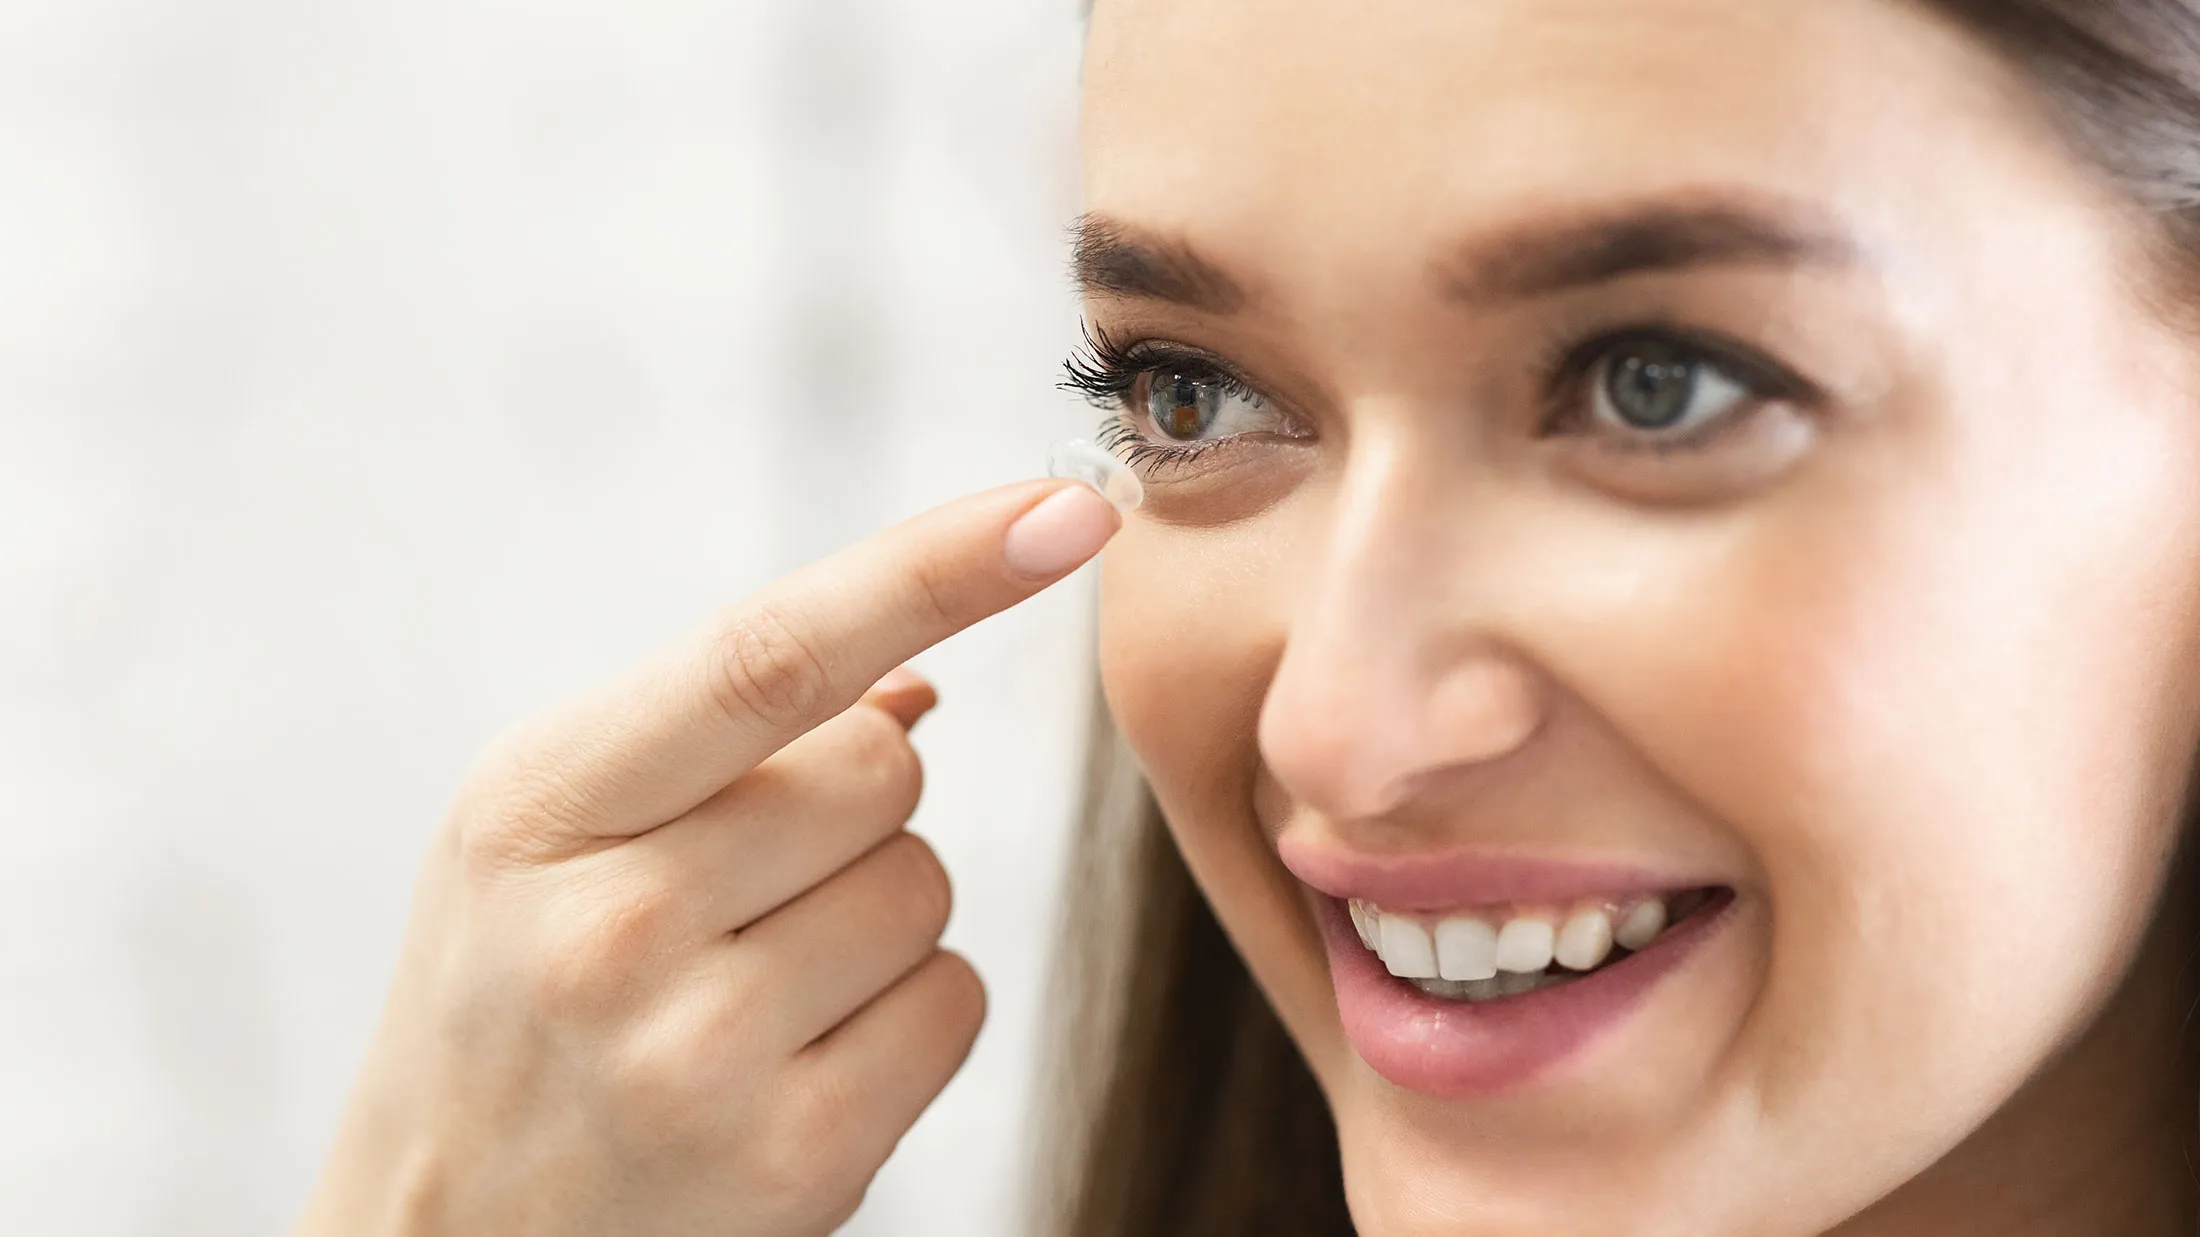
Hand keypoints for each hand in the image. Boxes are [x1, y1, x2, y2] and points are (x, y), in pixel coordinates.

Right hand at [294, 479, 1120, 1236]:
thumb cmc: (512, 1008)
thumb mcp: (548, 840)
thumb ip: (719, 738)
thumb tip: (921, 679)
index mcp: (539, 807)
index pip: (767, 657)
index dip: (930, 569)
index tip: (1066, 509)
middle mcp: (607, 929)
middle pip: (884, 772)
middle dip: (853, 807)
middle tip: (741, 892)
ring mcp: (701, 1057)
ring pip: (929, 886)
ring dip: (878, 916)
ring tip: (749, 987)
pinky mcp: (793, 1162)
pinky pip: (953, 1003)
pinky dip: (907, 1014)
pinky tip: (798, 1060)